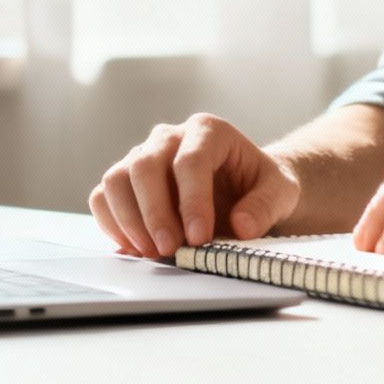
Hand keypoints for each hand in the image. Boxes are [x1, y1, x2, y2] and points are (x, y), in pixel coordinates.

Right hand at [88, 113, 300, 257]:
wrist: (244, 189)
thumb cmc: (260, 185)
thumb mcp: (280, 191)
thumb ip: (266, 205)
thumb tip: (241, 226)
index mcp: (208, 130)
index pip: (191, 160)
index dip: (192, 201)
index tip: (199, 238)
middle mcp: (169, 137)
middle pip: (145, 165)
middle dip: (155, 213)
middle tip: (169, 250)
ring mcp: (143, 155)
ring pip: (117, 179)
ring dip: (129, 220)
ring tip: (152, 253)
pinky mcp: (126, 180)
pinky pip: (103, 197)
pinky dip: (112, 224)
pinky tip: (135, 248)